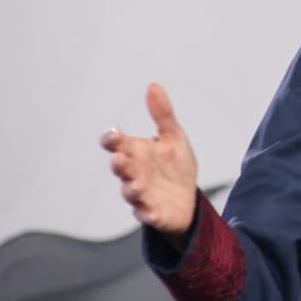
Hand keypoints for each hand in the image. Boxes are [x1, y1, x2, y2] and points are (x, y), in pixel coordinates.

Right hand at [101, 83, 198, 238]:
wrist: (188, 198)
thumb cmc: (174, 166)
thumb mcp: (173, 137)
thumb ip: (162, 114)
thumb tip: (153, 86)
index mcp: (136, 153)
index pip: (117, 145)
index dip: (112, 140)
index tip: (113, 135)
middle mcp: (134, 173)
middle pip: (121, 168)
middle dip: (119, 164)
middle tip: (119, 158)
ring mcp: (142, 195)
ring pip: (130, 192)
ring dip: (131, 188)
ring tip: (136, 185)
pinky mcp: (153, 213)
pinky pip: (147, 215)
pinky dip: (148, 214)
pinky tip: (151, 212)